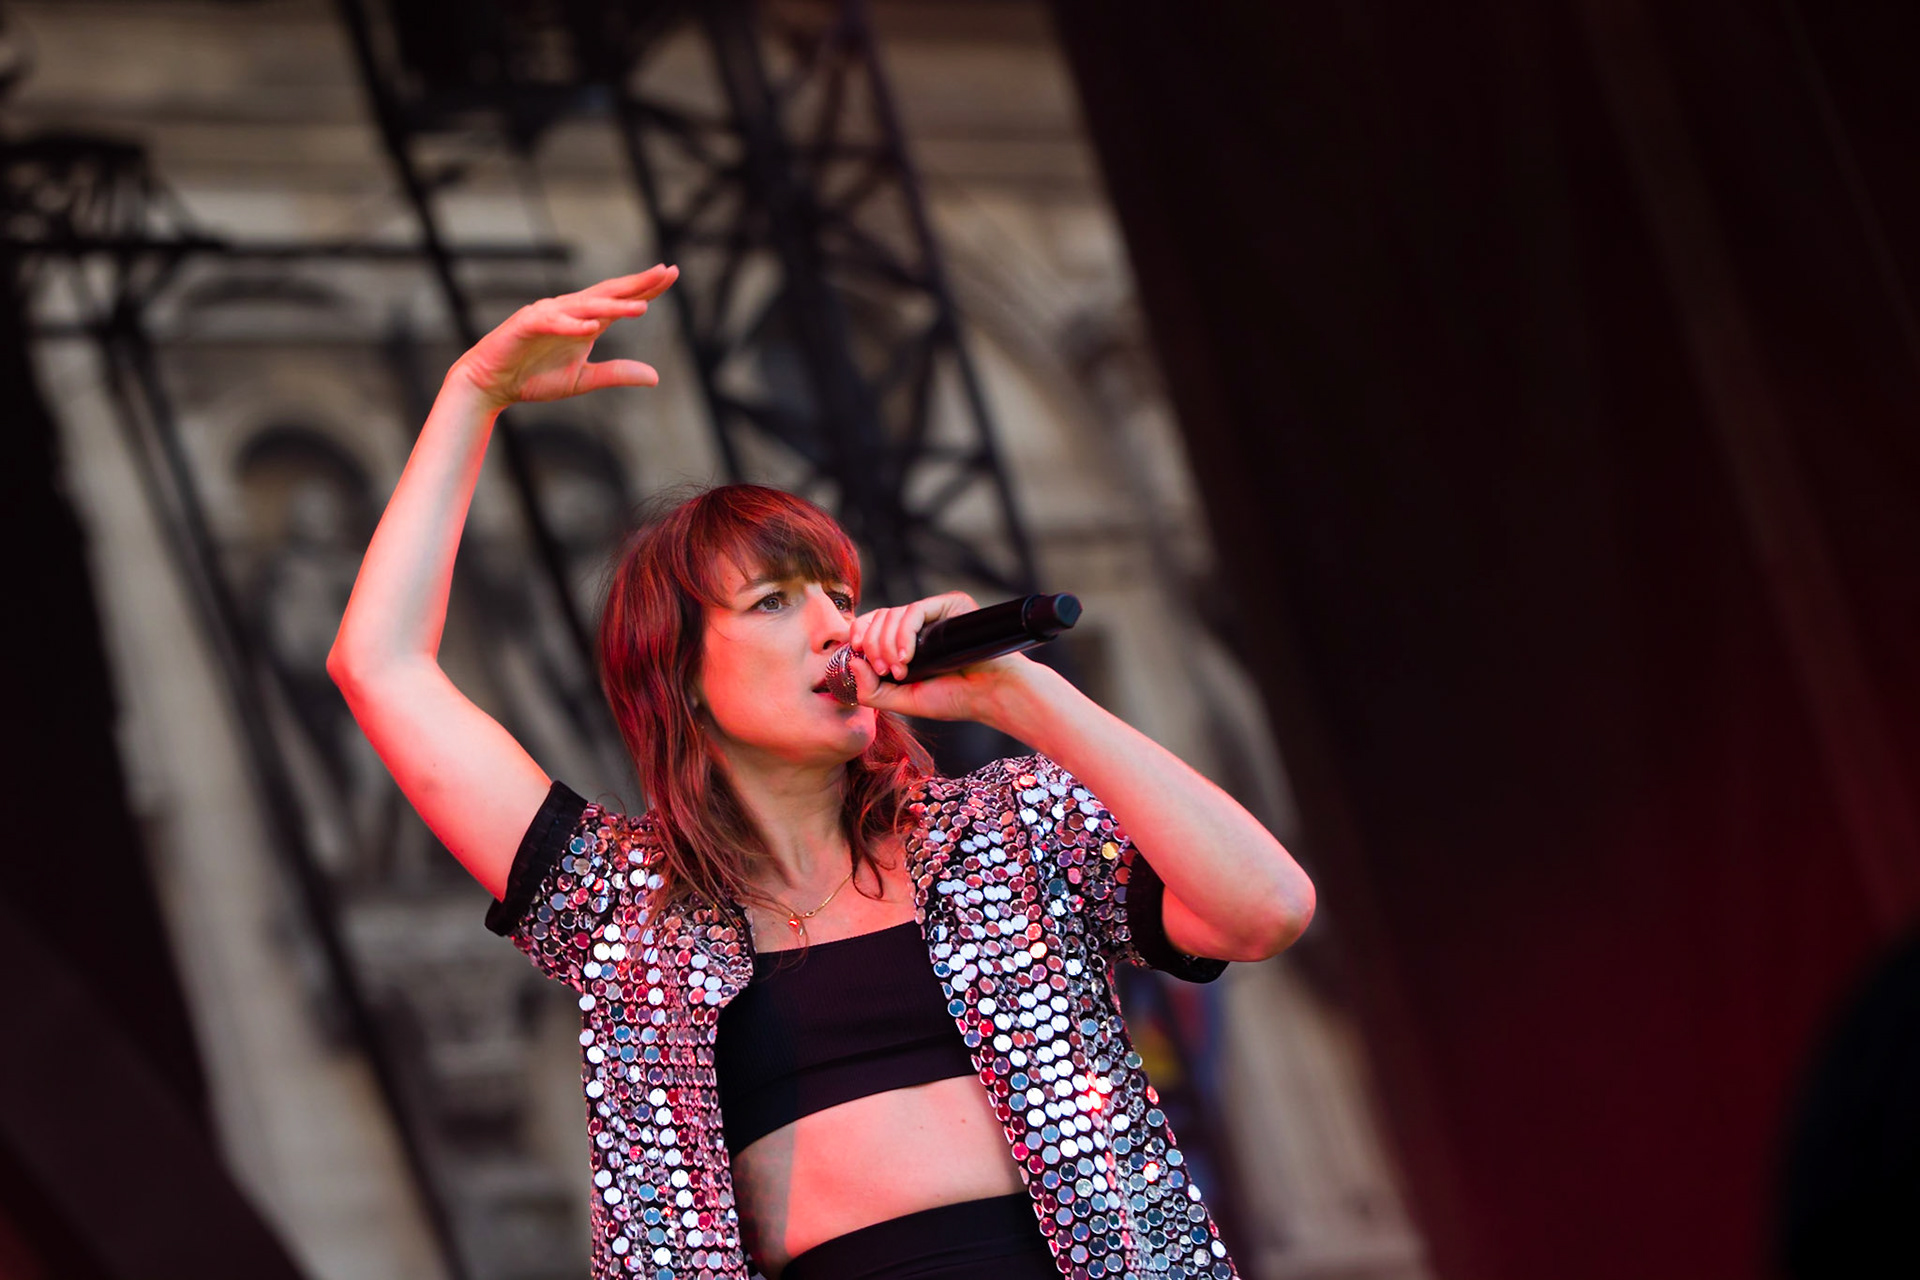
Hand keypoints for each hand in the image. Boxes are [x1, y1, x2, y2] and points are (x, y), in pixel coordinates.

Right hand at [448, 266, 678, 410]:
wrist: (491, 383)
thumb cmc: (533, 377)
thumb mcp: (583, 380)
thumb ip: (617, 374)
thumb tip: (656, 377)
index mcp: (584, 321)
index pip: (620, 300)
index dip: (646, 288)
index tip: (671, 274)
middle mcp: (569, 311)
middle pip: (608, 293)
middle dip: (638, 283)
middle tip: (666, 272)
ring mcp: (547, 315)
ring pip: (585, 307)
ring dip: (613, 307)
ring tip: (642, 307)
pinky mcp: (526, 326)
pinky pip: (552, 323)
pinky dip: (571, 325)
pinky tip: (592, 327)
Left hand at [844, 591, 1034, 722]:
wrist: (991, 695)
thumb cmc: (953, 699)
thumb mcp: (903, 701)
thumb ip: (871, 691)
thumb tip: (852, 662)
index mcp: (905, 640)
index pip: (871, 624)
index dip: (859, 635)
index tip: (860, 656)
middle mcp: (918, 623)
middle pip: (878, 618)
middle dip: (874, 646)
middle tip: (887, 671)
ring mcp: (934, 612)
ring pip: (892, 614)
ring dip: (888, 644)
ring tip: (902, 670)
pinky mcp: (949, 605)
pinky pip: (914, 611)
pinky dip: (904, 635)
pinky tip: (909, 656)